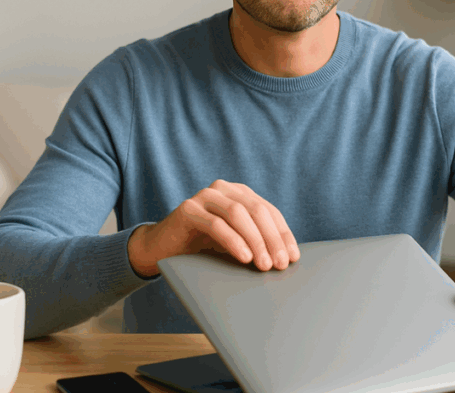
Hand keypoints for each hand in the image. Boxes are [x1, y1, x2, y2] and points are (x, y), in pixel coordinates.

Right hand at [127, 179, 299, 276]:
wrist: (162, 249)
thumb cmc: (203, 246)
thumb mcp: (235, 242)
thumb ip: (256, 241)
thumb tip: (286, 258)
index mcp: (240, 193)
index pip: (269, 211)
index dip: (283, 234)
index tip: (293, 257)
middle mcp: (223, 189)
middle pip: (257, 211)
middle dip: (272, 239)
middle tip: (280, 264)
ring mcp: (204, 196)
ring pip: (238, 215)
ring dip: (255, 241)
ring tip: (264, 264)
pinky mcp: (188, 209)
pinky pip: (216, 224)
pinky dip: (233, 241)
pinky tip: (244, 257)